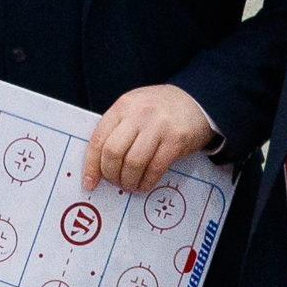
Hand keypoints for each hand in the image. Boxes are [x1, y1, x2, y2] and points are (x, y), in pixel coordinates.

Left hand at [81, 85, 216, 194]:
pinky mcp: (176, 139)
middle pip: (113, 152)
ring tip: (129, 185)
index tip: (90, 182)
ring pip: (133, 163)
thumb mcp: (134, 108)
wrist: (196, 101)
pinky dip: (146, 181)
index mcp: (123, 106)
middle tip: (115, 182)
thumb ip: (117, 129)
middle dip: (110, 174)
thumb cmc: (158, 109)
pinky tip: (144, 184)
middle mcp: (139, 114)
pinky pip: (155, 168)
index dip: (91, 164)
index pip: (99, 139)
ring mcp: (158, 126)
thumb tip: (99, 164)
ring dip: (128, 181)